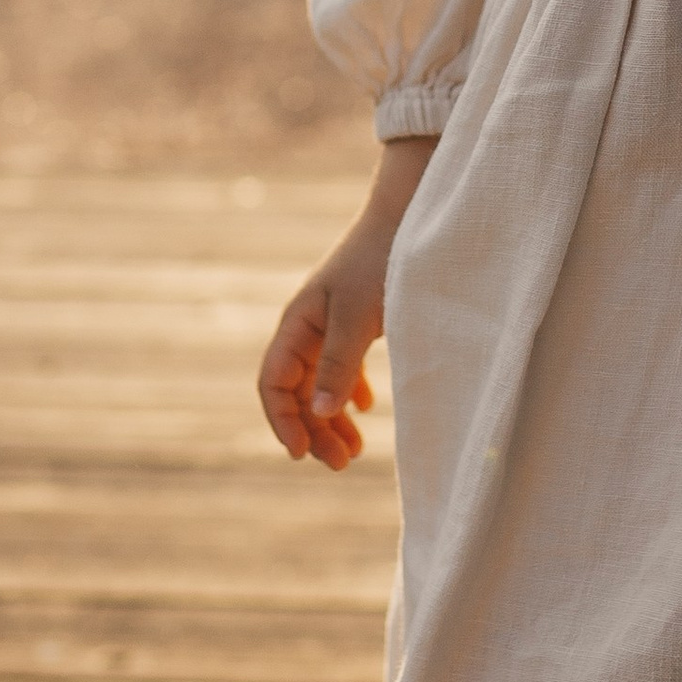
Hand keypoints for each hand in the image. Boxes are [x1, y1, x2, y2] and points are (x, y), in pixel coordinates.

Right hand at [257, 135, 437, 468]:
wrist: (409, 217)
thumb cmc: (381, 262)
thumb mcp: (359, 316)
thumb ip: (339, 363)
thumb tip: (322, 414)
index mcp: (298, 323)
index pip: (273, 383)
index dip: (283, 421)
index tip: (304, 454)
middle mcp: (308, 327)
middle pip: (298, 391)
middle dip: (313, 429)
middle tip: (341, 464)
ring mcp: (330, 325)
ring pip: (321, 384)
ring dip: (331, 418)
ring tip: (354, 451)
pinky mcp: (355, 322)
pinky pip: (341, 367)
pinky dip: (349, 392)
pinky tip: (366, 408)